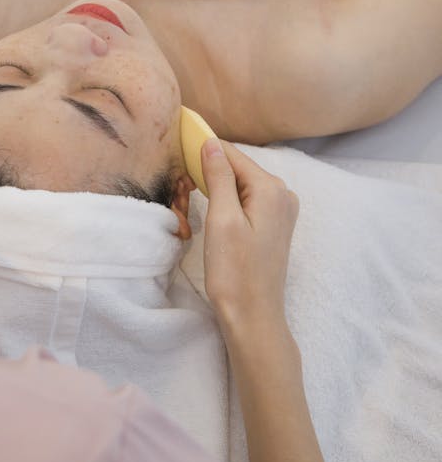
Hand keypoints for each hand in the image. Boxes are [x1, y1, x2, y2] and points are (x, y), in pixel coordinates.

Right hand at [202, 139, 298, 338]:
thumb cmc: (234, 272)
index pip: (231, 155)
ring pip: (241, 184)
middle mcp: (283, 193)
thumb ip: (219, 177)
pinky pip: (248, 200)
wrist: (253, 318)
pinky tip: (213, 213)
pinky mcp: (275, 224)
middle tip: (182, 188)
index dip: (203, 152)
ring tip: (193, 200)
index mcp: (272, 188)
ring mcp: (282, 210)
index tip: (178, 156)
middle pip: (238, 168)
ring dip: (217, 187)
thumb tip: (211, 143)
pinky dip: (228, 200)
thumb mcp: (222, 220)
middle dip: (210, 172)